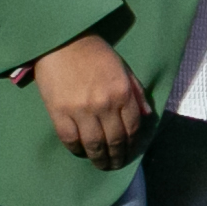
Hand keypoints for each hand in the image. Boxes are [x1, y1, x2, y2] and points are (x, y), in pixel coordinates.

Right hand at [31, 33, 148, 167]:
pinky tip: (82, 152)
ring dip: (99, 159)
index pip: (132, 128)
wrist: (62, 41)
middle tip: (115, 165)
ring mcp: (81, 111)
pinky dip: (77, 150)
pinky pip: (70, 140)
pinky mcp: (59, 113)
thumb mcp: (122, 68)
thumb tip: (146, 116)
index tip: (130, 151)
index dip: (132, 144)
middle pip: (115, 141)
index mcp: (122, 92)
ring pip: (94, 145)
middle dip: (117, 157)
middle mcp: (104, 105)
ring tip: (101, 165)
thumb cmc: (94, 52)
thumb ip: (136, 92)